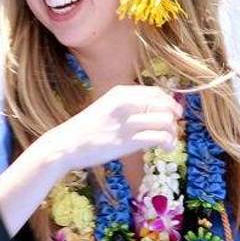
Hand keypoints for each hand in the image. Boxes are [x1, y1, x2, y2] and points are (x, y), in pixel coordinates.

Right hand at [36, 85, 181, 170]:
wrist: (65, 145)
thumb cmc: (87, 129)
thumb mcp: (107, 107)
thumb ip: (129, 104)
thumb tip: (158, 109)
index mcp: (120, 92)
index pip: (157, 93)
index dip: (170, 104)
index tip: (173, 115)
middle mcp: (125, 103)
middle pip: (165, 105)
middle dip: (174, 119)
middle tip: (171, 130)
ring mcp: (127, 122)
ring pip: (166, 121)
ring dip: (173, 133)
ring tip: (169, 142)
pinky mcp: (128, 141)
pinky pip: (160, 137)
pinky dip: (168, 143)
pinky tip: (165, 148)